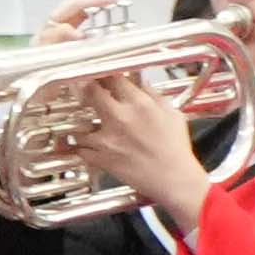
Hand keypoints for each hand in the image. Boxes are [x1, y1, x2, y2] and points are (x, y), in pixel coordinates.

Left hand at [74, 67, 208, 229]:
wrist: (173, 179)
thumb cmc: (175, 149)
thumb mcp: (172, 113)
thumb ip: (154, 95)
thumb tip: (141, 83)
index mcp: (138, 104)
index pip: (113, 78)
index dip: (105, 75)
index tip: (102, 76)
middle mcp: (119, 118)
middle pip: (90, 92)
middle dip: (88, 91)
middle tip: (88, 93)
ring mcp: (107, 139)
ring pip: (79, 123)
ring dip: (81, 123)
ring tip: (85, 124)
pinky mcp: (101, 158)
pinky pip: (79, 149)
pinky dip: (81, 147)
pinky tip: (85, 145)